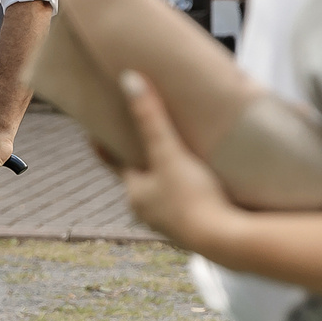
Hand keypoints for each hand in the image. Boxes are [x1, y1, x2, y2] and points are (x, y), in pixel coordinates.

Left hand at [115, 70, 241, 253]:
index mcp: (136, 194)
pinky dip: (189, 193)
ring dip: (169, 177)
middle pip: (142, 177)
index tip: (96, 132)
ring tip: (178, 158)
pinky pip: (186, 205)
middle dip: (144, 158)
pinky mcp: (195, 230)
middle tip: (146, 136)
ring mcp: (171, 224)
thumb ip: (151, 118)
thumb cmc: (193, 196)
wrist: (225, 240)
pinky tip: (202, 185)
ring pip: (165, 193)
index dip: (108, 145)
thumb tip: (129, 80)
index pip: (116, 163)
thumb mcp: (169, 153)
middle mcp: (148, 212)